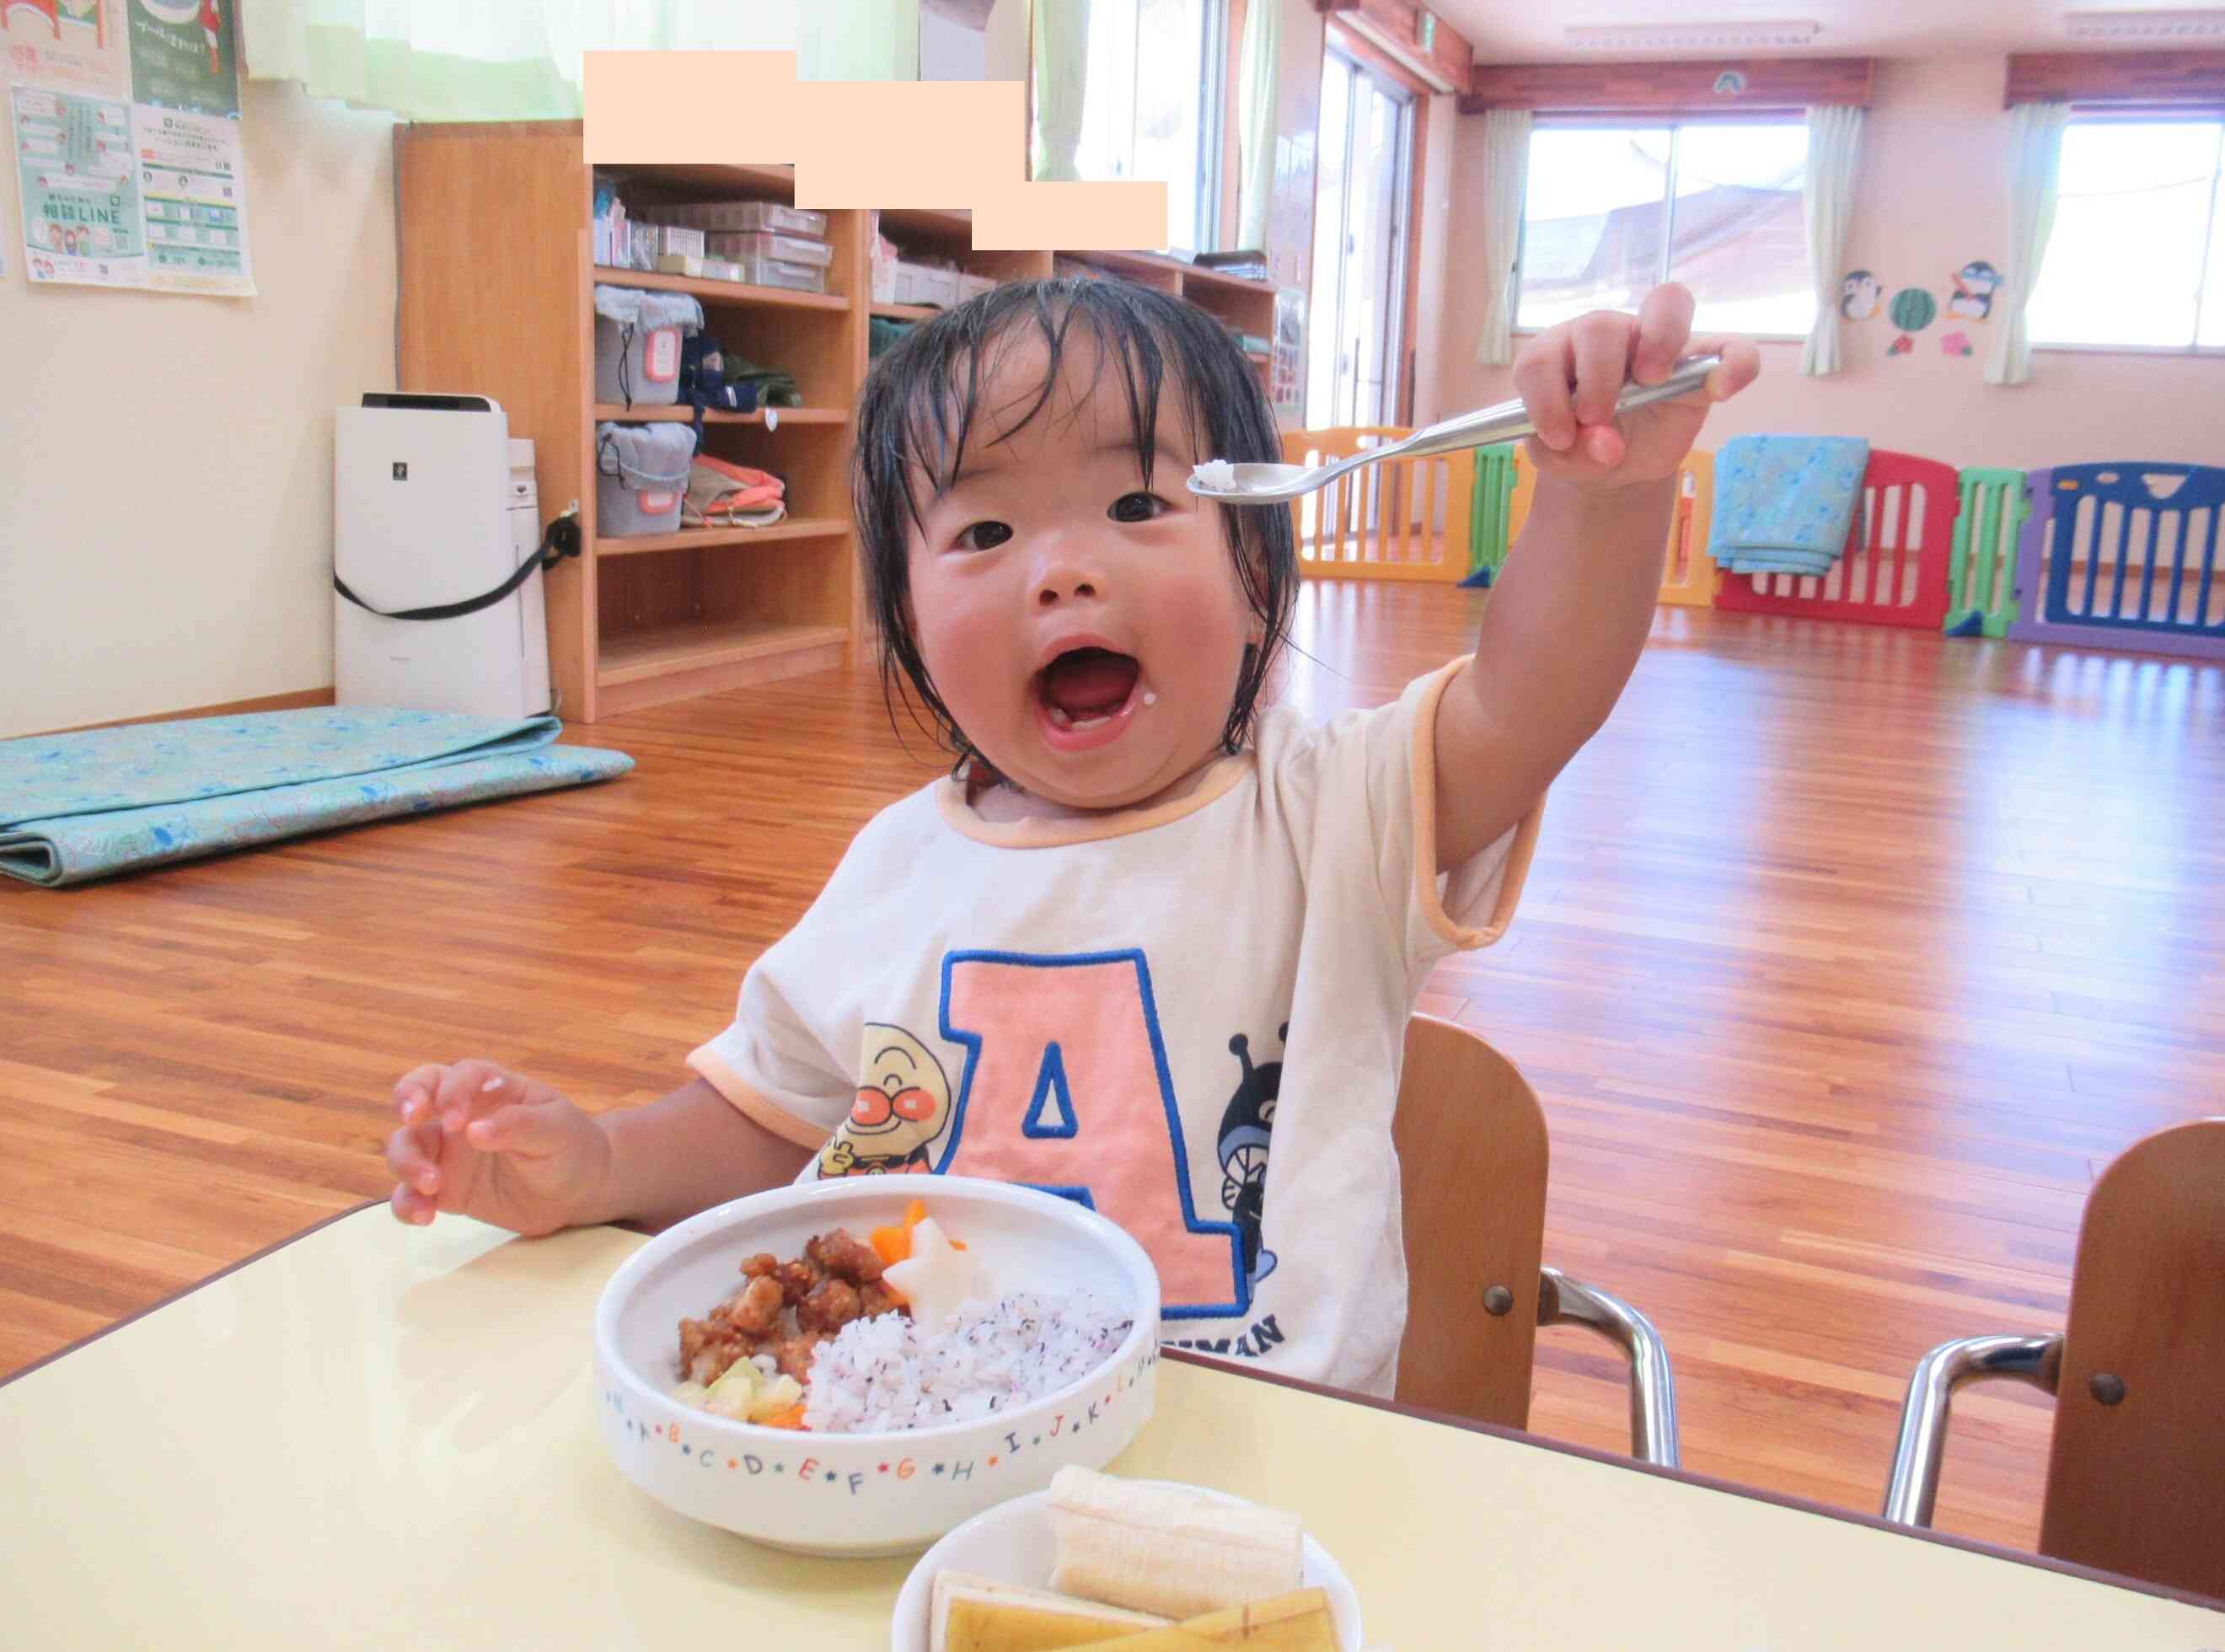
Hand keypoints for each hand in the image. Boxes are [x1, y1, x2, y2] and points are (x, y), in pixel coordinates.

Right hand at [385, 1059, 611, 1236]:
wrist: (580, 1191)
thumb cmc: (571, 1146)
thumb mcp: (556, 1130)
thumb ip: (518, 1125)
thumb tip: (473, 1131)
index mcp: (493, 1090)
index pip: (460, 1074)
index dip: (452, 1090)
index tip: (457, 1120)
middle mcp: (463, 1116)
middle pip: (417, 1094)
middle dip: (407, 1099)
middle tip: (413, 1119)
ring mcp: (450, 1153)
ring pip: (405, 1145)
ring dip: (407, 1162)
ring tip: (432, 1186)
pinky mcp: (445, 1189)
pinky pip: (410, 1192)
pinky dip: (406, 1203)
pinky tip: (424, 1216)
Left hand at [1512, 284, 1759, 491]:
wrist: (1615, 466)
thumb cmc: (1581, 447)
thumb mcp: (1562, 460)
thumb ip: (1570, 453)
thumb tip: (1607, 445)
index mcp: (1559, 355)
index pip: (1543, 356)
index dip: (1546, 396)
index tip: (1560, 435)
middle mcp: (1606, 337)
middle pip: (1599, 324)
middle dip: (1595, 377)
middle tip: (1598, 417)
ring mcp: (1656, 342)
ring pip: (1665, 303)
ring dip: (1656, 342)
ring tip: (1651, 383)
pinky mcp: (1701, 364)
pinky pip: (1732, 346)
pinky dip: (1734, 361)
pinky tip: (1723, 389)